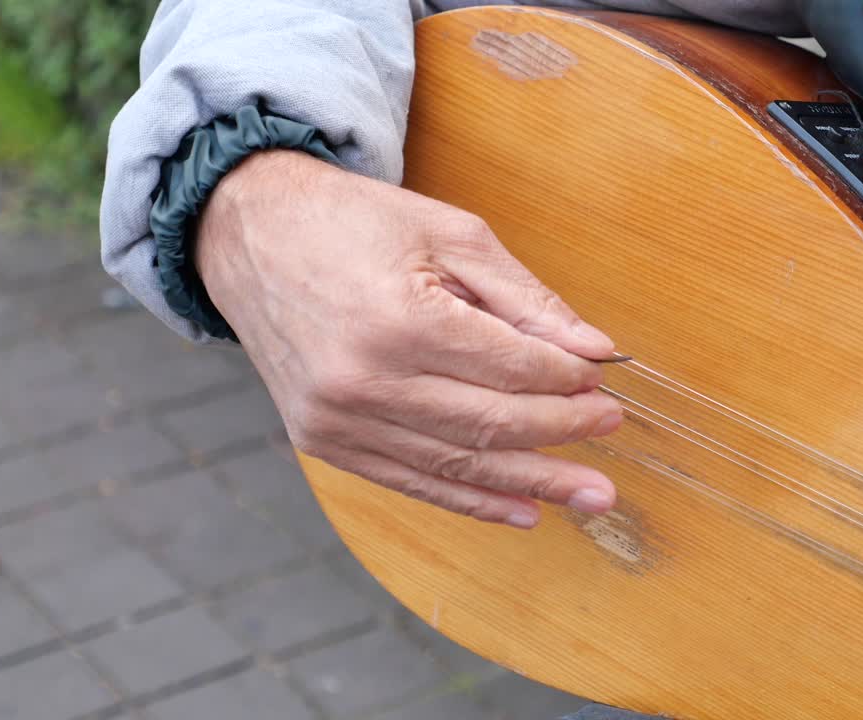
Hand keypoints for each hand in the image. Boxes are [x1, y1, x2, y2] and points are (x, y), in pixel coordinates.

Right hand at [196, 150, 622, 528]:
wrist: (250, 235)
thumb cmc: (354, 224)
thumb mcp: (450, 234)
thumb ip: (525, 297)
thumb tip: (595, 349)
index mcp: (401, 319)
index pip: (512, 367)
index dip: (568, 380)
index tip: (604, 381)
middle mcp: (366, 379)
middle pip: (491, 423)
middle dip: (564, 433)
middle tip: (612, 433)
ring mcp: (339, 419)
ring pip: (458, 464)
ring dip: (534, 483)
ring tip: (592, 496)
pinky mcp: (324, 441)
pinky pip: (413, 482)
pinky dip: (473, 500)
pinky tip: (524, 510)